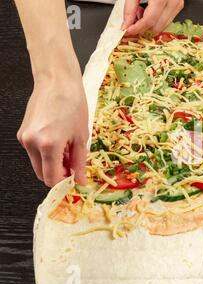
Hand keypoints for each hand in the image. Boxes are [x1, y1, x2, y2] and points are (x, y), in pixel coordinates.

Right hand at [17, 72, 88, 186]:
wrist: (57, 82)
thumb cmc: (73, 105)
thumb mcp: (81, 137)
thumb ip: (79, 162)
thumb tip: (79, 180)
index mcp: (48, 145)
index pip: (51, 178)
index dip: (64, 182)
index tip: (74, 179)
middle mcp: (32, 143)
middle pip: (41, 174)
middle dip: (58, 174)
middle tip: (73, 165)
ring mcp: (24, 138)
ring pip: (38, 164)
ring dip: (52, 164)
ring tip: (68, 149)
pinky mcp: (22, 133)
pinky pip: (34, 152)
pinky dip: (46, 153)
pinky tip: (59, 141)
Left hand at [122, 0, 183, 35]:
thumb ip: (129, 7)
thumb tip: (127, 23)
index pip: (149, 20)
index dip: (137, 28)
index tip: (127, 31)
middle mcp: (172, 0)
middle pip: (157, 26)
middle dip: (142, 27)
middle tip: (132, 19)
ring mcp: (177, 3)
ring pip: (163, 25)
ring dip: (149, 24)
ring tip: (140, 11)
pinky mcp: (179, 4)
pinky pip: (167, 19)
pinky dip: (156, 20)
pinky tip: (148, 10)